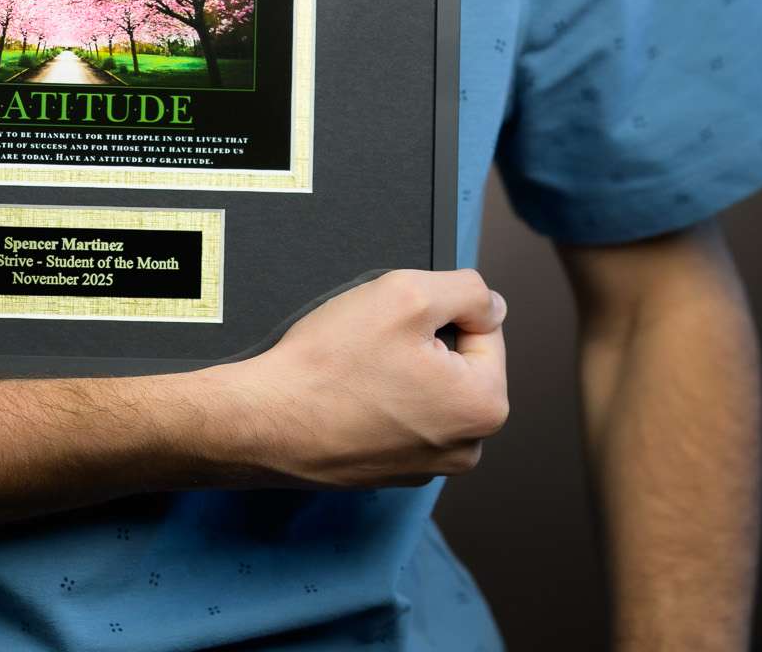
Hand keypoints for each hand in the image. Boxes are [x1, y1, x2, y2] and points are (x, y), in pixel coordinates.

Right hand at [199, 268, 509, 488]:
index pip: (485, 328)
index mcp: (483, 407)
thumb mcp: (407, 294)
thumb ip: (467, 290)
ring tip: (359, 369)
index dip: (440, 309)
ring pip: (428, 388)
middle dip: (422, 341)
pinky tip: (350, 393)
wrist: (269, 420)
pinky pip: (400, 416)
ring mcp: (428, 466)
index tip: (399, 322)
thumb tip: (493, 305)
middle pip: (458, 362)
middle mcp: (466, 448)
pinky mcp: (392, 471)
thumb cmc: (332, 363)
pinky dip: (380, 399)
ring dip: (401, 370)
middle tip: (376, 342)